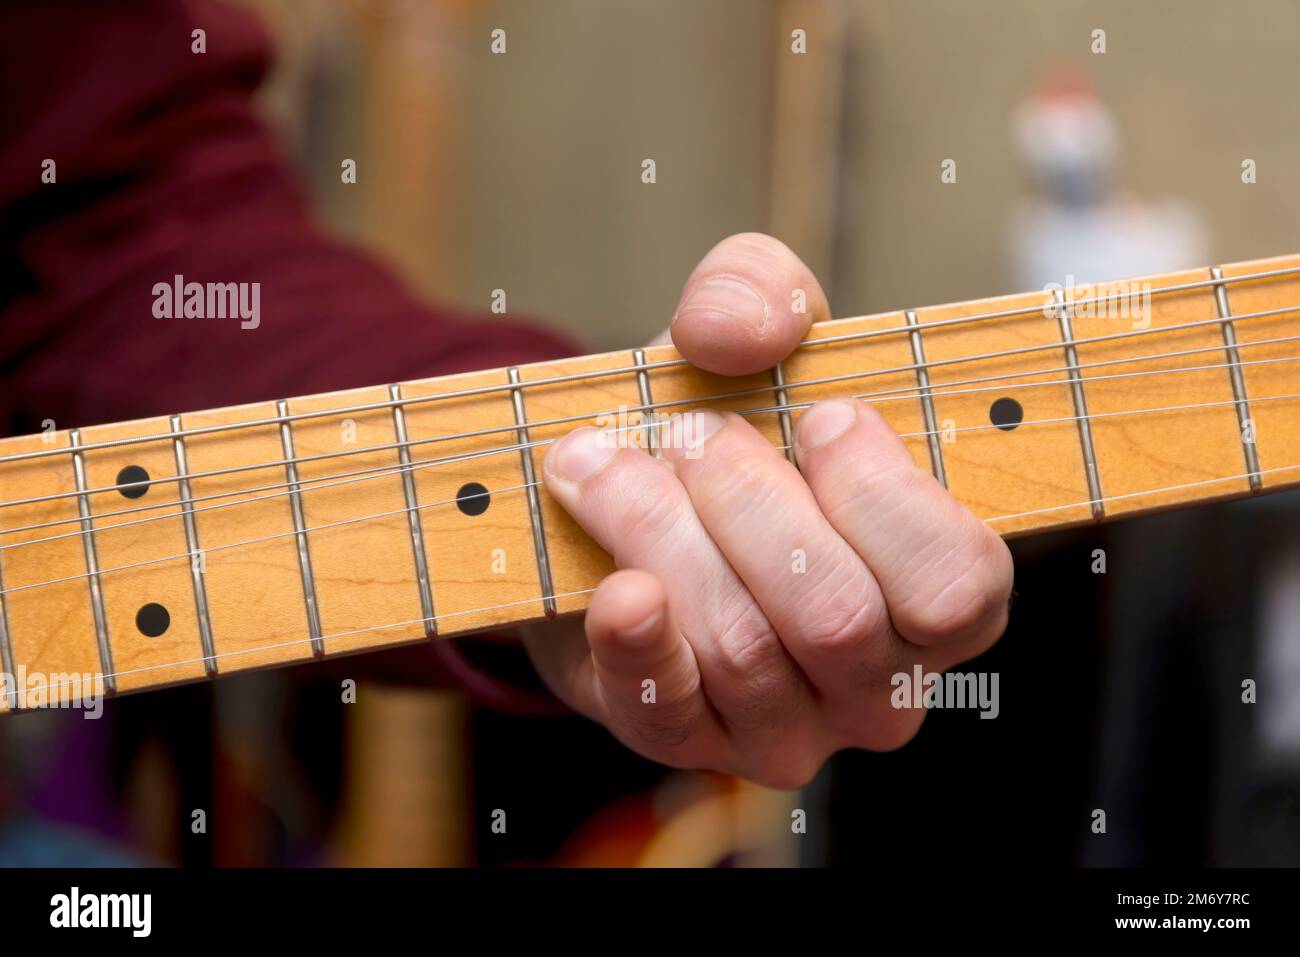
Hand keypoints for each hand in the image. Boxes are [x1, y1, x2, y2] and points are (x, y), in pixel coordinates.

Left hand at [521, 233, 1013, 787]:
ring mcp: (785, 727)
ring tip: (602, 463)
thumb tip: (746, 330)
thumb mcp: (752, 332)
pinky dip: (635, 639)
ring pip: (743, 647)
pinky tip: (614, 587)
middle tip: (691, 431)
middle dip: (748, 501)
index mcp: (937, 594)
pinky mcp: (686, 738)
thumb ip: (763, 292)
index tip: (820, 416)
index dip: (885, 498)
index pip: (957, 586)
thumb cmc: (723, 425)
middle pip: (837, 616)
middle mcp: (878, 682)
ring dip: (661, 532)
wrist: (616, 503)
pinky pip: (668, 706)